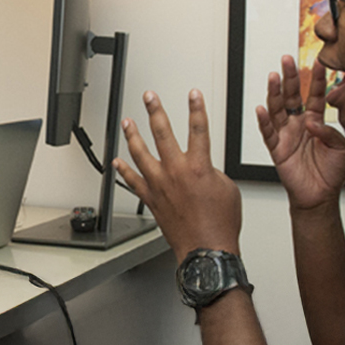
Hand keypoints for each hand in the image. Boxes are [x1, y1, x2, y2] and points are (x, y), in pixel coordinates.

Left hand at [113, 90, 241, 260]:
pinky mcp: (151, 199)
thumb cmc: (220, 224)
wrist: (206, 250)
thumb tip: (201, 169)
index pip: (198, 129)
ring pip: (141, 154)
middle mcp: (176, 172)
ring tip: (127, 122)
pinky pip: (133, 181)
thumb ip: (211, 172)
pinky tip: (117, 161)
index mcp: (198, 166)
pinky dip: (124, 170)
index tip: (192, 94)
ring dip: (133, 135)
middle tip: (149, 97)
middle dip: (155, 111)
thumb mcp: (227, 189)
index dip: (196, 108)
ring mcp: (160, 185)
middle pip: (162, 133)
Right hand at [255, 56, 344, 210]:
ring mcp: (286, 135)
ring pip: (278, 109)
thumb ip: (330, 132)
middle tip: (287, 59)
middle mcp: (299, 124)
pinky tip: (262, 108)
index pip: (316, 95)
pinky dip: (264, 121)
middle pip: (292, 96)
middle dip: (290, 77)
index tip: (320, 62)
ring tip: (274, 76)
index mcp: (316, 121)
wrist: (320, 196)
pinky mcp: (277, 148)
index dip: (317, 80)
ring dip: (274, 92)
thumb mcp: (341, 149)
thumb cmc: (332, 173)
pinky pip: (268, 132)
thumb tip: (312, 123)